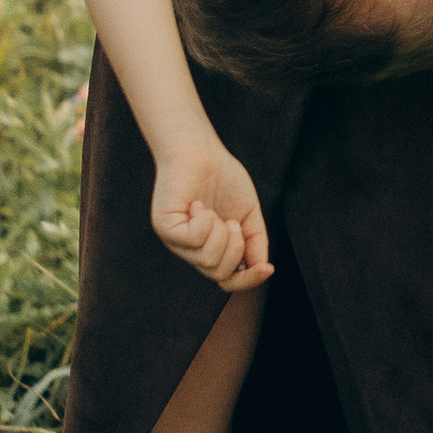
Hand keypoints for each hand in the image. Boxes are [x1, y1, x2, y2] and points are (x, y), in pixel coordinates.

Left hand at [151, 141, 271, 285]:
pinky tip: (197, 205)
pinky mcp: (165, 227)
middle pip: (220, 275)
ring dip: (220, 233)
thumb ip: (255, 242)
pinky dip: (204, 221)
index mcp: (212, 250)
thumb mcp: (248, 215)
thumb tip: (263, 270)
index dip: (248, 280)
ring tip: (214, 211)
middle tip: (232, 222)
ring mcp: (176, 242)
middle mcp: (192, 251)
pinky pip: (193, 239)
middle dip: (235, 249)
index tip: (267, 269)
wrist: (200, 150)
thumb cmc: (223, 179)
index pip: (227, 282)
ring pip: (207, 260)